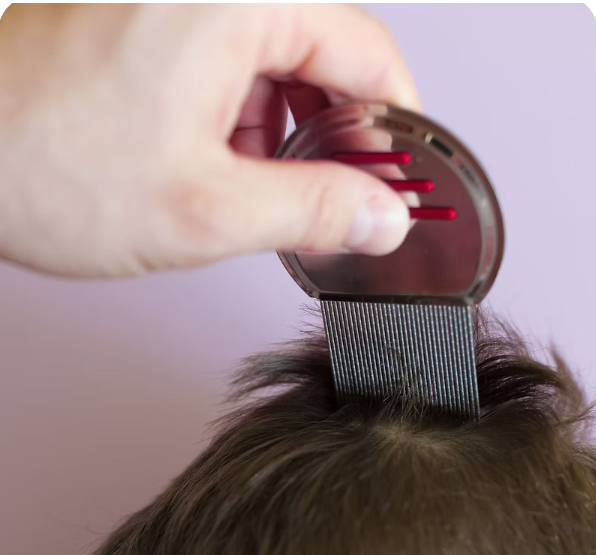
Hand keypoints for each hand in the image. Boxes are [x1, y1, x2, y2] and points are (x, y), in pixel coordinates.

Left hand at [0, 4, 420, 277]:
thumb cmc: (43, 167)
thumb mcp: (206, 210)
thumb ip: (313, 211)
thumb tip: (381, 216)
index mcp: (237, 1)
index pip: (369, 53)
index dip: (393, 127)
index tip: (397, 178)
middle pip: (326, 56)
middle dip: (337, 137)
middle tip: (334, 200)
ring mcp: (178, 4)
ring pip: (279, 67)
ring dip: (286, 135)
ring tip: (259, 192)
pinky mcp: (155, 29)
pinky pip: (232, 68)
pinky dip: (245, 123)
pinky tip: (224, 167)